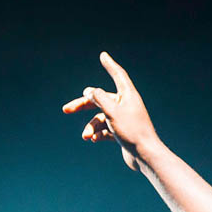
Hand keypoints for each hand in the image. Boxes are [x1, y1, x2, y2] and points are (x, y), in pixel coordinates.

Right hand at [62, 52, 158, 170]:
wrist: (145, 156)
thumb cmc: (132, 132)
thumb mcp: (112, 112)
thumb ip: (99, 98)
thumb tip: (89, 90)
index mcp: (128, 96)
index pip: (118, 75)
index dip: (110, 65)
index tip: (103, 55)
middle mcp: (126, 105)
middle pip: (100, 99)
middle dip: (83, 105)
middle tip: (66, 109)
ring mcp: (124, 119)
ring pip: (100, 118)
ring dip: (91, 126)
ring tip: (86, 136)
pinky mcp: (122, 132)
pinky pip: (105, 129)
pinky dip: (98, 133)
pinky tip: (93, 139)